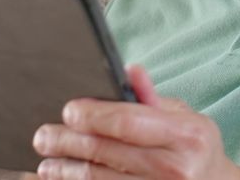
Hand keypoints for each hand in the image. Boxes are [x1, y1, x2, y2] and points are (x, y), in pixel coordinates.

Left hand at [32, 65, 239, 179]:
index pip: (129, 122)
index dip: (94, 116)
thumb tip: (129, 70)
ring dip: (67, 170)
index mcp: (186, 135)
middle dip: (68, 142)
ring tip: (48, 162)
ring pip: (99, 179)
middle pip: (107, 152)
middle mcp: (175, 167)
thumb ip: (152, 97)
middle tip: (44, 136)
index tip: (68, 111)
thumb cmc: (196, 147)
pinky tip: (66, 178)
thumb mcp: (185, 116)